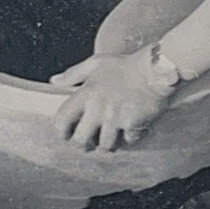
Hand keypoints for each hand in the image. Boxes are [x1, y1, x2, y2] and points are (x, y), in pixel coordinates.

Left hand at [50, 49, 172, 151]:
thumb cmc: (125, 65)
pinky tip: (130, 130)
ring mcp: (116, 119)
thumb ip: (73, 74)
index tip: (65, 133)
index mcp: (86, 94)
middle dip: (83, 144)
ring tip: (110, 138)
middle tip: (87, 142)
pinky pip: (128, 141)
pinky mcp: (133, 125)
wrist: (154, 70)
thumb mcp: (95, 63)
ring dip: (107, 143)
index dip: (61, 130)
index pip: (63, 119)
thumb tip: (55, 81)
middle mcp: (98, 109)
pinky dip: (129, 138)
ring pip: (105, 145)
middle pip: (81, 140)